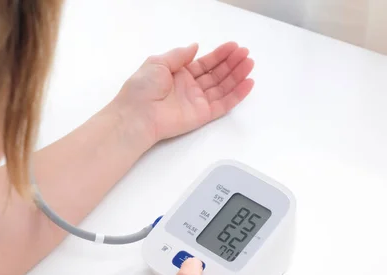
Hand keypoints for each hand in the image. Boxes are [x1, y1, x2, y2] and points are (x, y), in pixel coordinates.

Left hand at [113, 42, 254, 145]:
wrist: (137, 115)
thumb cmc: (142, 88)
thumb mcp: (158, 62)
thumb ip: (179, 55)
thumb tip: (195, 47)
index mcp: (179, 74)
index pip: (204, 64)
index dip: (219, 55)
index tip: (233, 47)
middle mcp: (190, 87)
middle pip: (216, 74)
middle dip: (231, 63)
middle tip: (245, 53)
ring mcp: (197, 102)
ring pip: (222, 87)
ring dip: (237, 75)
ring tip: (249, 64)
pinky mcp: (202, 115)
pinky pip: (223, 104)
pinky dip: (237, 95)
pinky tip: (248, 83)